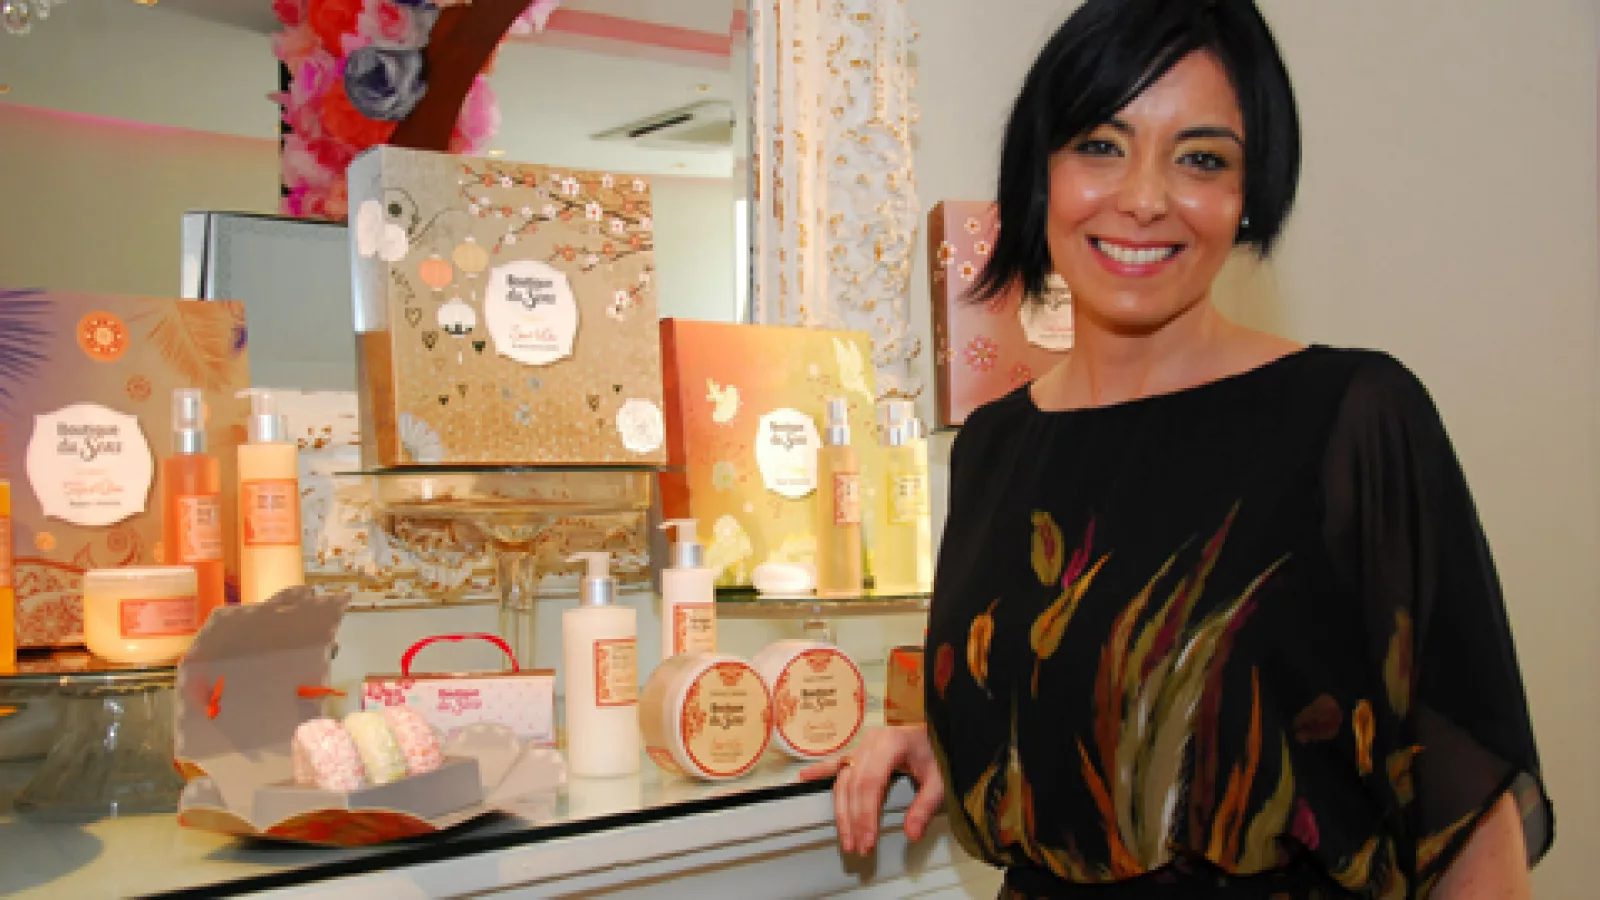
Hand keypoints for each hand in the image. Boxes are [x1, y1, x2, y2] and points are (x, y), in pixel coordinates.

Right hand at [799, 724, 944, 855]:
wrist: (941, 730)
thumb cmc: (939, 752)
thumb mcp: (939, 780)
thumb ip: (925, 806)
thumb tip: (911, 834)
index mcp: (890, 744)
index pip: (870, 785)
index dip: (865, 815)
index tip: (867, 841)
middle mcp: (872, 742)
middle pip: (853, 785)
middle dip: (853, 820)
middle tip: (857, 847)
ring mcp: (864, 744)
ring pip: (843, 779)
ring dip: (841, 810)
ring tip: (845, 838)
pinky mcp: (861, 748)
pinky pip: (838, 762)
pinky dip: (821, 770)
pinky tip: (804, 777)